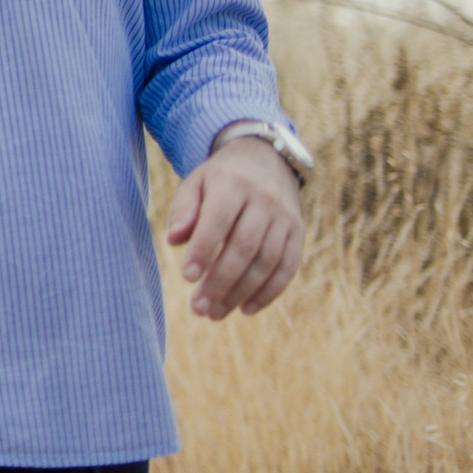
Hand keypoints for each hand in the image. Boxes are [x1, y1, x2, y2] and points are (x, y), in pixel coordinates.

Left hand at [165, 134, 304, 320]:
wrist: (266, 159)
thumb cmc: (220, 178)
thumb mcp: (196, 183)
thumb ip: (183, 209)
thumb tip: (174, 240)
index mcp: (233, 184)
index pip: (218, 220)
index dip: (204, 250)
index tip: (187, 277)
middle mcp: (264, 200)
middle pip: (244, 247)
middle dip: (221, 281)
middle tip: (198, 308)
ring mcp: (285, 217)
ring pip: (266, 261)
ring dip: (241, 292)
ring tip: (215, 313)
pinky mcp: (298, 232)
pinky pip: (287, 267)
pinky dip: (269, 292)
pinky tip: (246, 309)